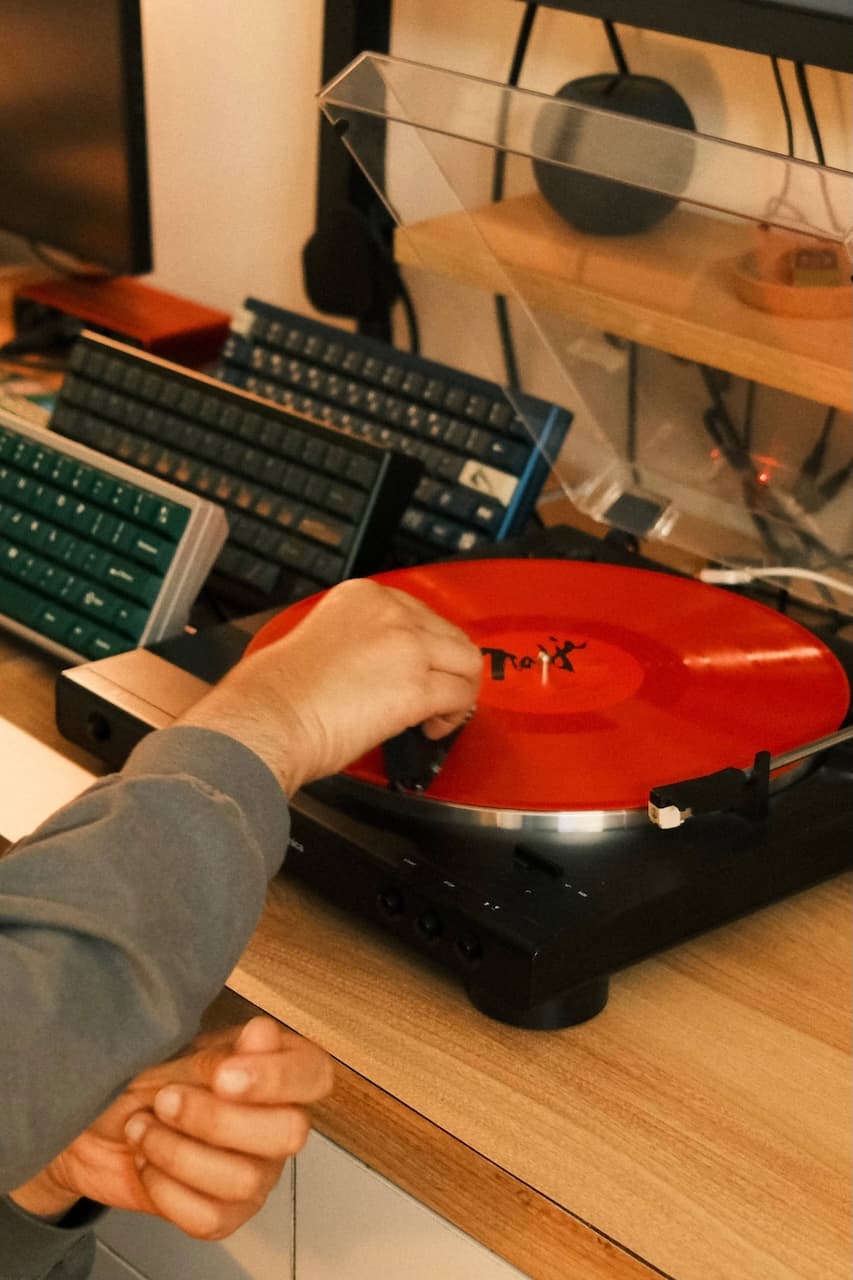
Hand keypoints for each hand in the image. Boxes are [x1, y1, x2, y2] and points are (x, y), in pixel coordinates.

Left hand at [10, 1017, 332, 1239]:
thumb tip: (264, 1034)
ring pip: (245, 1180)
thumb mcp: (174, 1054)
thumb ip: (219, 1053)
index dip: (277, 1078)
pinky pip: (210, 1218)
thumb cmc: (140, 1076)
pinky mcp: (225, 1213)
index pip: (314, 1074)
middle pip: (289, 1134)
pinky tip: (147, 1161)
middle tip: (166, 1100)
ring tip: (144, 1128)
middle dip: (217, 1120)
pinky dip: (167, 1190)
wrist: (93, 1125)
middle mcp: (276, 1121)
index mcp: (275, 1067)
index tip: (224, 1075)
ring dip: (178, 1153)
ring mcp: (256, 1172)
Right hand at [179, 578, 482, 793]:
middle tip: (436, 697)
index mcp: (363, 596)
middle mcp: (390, 612)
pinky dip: (453, 717)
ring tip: (437, 715)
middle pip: (452, 636)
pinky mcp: (417, 686)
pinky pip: (460, 697)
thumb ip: (360, 641)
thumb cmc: (276, 695)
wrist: (265, 718)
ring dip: (459, 692)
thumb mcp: (321, 640)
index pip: (422, 615)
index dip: (427, 649)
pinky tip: (430, 728)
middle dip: (449, 670)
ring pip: (467, 663)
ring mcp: (407, 646)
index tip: (421, 669)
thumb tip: (384, 667)